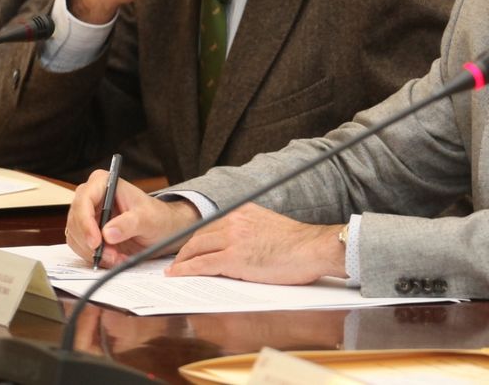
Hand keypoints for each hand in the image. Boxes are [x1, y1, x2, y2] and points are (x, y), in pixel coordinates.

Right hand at [66, 169, 197, 266]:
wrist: (160, 228)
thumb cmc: (156, 216)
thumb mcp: (147, 218)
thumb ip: (129, 224)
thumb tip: (108, 233)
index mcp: (104, 183)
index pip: (84, 200)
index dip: (85, 222)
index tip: (96, 242)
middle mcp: (91, 196)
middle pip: (76, 221)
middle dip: (92, 242)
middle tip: (111, 255)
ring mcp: (87, 215)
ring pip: (76, 237)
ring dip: (95, 252)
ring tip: (117, 257)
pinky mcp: (86, 231)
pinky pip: (81, 247)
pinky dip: (95, 256)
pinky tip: (114, 257)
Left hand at [168, 203, 345, 284]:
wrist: (314, 249)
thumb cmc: (299, 245)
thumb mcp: (270, 229)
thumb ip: (250, 233)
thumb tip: (238, 249)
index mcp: (244, 212)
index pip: (212, 225)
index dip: (197, 238)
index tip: (189, 248)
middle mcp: (235, 220)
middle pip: (200, 235)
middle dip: (185, 250)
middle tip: (176, 262)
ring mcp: (233, 238)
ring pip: (196, 249)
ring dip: (181, 261)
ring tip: (174, 271)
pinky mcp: (234, 258)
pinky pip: (201, 265)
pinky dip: (186, 270)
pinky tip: (178, 276)